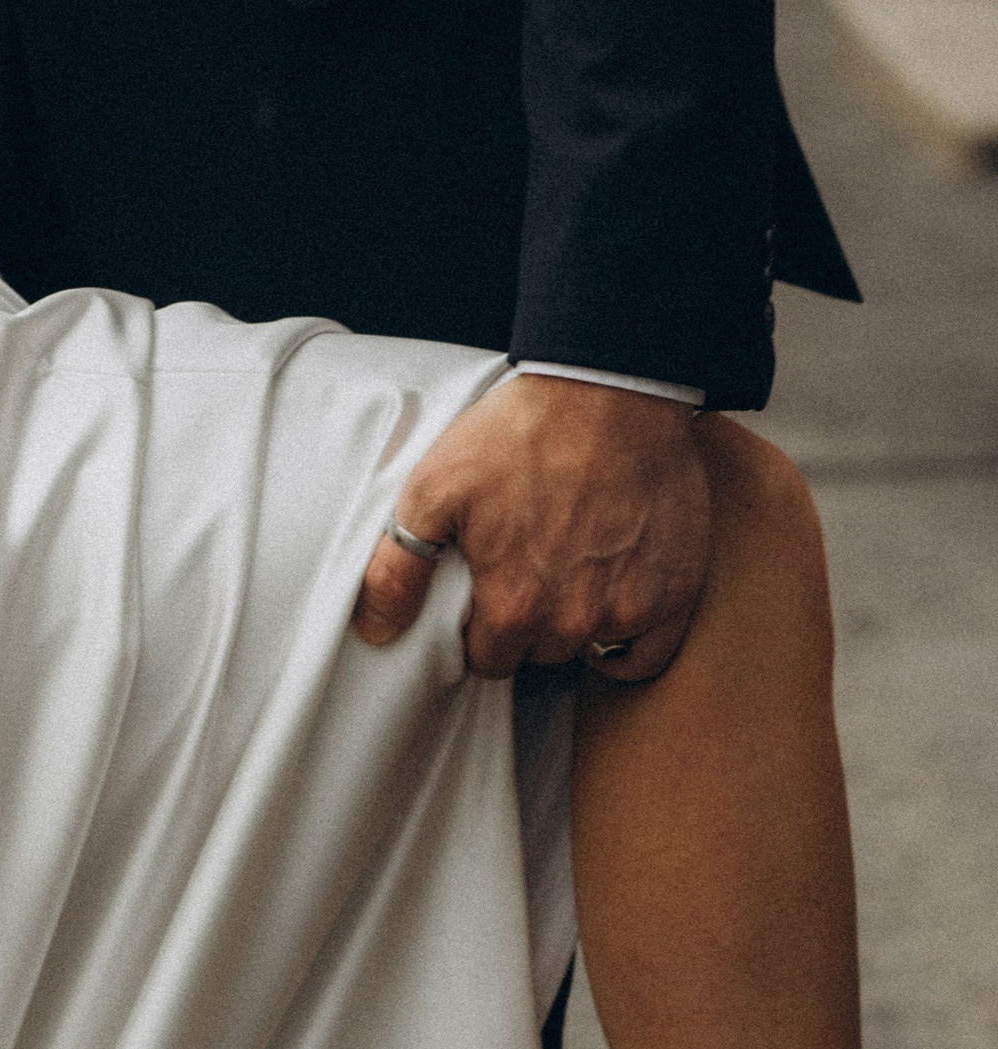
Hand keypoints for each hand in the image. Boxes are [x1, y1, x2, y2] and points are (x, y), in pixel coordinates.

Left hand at [352, 377, 711, 678]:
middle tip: (525, 567)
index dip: (479, 625)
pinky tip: (610, 597)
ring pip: (586, 650)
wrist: (606, 392)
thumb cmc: (519, 433)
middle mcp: (572, 622)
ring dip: (572, 623)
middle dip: (525, 623)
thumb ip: (397, 568)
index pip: (485, 657)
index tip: (486, 588)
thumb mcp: (433, 487)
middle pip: (537, 654)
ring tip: (564, 566)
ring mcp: (628, 612)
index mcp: (512, 606)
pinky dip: (628, 640)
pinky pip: (645, 656)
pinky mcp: (673, 595)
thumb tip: (374, 630)